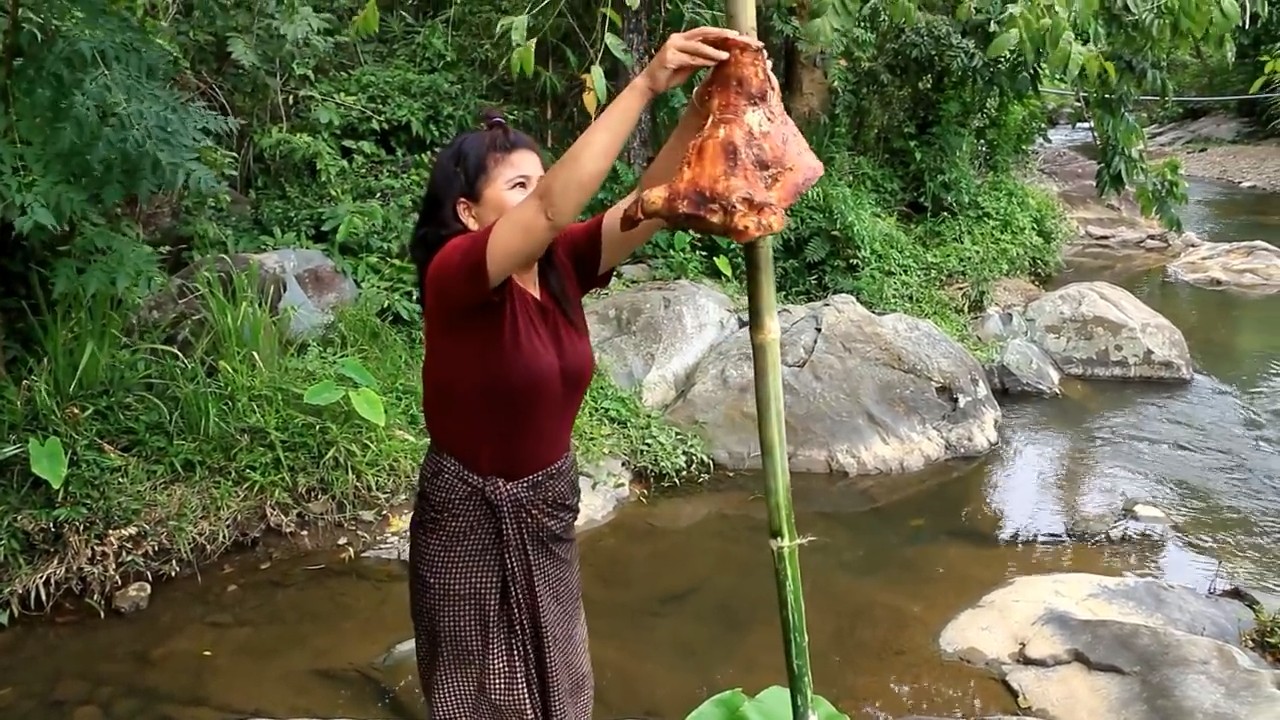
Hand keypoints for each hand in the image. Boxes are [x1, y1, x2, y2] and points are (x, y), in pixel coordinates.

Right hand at [638, 27, 760, 96]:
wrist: (650, 85)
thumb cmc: (669, 75)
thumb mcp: (689, 65)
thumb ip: (701, 58)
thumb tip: (719, 56)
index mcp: (682, 38)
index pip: (703, 32)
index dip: (719, 32)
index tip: (735, 35)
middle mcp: (677, 39)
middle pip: (702, 33)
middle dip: (719, 34)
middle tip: (735, 37)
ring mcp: (672, 47)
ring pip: (698, 46)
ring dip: (713, 51)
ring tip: (726, 55)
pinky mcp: (670, 58)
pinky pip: (691, 58)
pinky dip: (703, 60)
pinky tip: (714, 62)